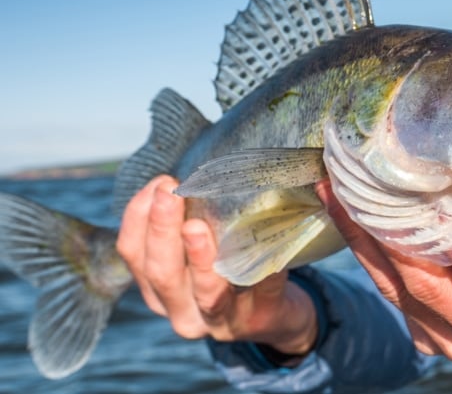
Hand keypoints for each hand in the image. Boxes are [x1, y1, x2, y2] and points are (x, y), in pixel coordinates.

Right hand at [116, 175, 317, 356]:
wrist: (275, 316)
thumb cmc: (229, 275)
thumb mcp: (200, 255)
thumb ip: (188, 223)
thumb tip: (188, 173)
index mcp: (160, 291)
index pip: (133, 254)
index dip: (138, 218)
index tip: (158, 184)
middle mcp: (183, 311)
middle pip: (162, 274)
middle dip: (161, 230)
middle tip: (170, 193)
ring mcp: (223, 319)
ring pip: (205, 292)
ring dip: (198, 258)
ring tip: (196, 227)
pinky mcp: (262, 317)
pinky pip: (261, 291)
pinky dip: (263, 272)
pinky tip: (267, 253)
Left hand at [314, 180, 451, 365]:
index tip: (426, 192)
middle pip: (429, 283)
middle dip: (390, 231)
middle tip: (361, 179)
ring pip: (397, 289)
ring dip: (363, 237)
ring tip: (336, 188)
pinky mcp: (425, 340)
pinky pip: (389, 294)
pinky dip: (366, 253)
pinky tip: (347, 214)